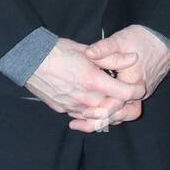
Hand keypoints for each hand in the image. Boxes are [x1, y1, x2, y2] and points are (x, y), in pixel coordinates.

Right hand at [25, 37, 143, 132]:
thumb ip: (112, 57)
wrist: (29, 60)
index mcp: (93, 81)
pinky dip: (92, 114)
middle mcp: (86, 98)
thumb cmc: (58, 51)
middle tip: (129, 97)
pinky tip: (93, 105)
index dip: (136, 90)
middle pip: (115, 110)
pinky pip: (83, 117)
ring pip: (100, 118)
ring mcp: (74, 107)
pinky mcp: (63, 110)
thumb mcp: (87, 51)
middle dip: (125, 105)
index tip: (139, 86)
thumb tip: (133, 58)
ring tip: (112, 101)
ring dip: (109, 111)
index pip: (125, 93)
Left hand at [70, 25, 169, 125]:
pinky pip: (125, 109)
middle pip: (120, 116)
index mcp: (132, 81)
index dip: (100, 110)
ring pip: (124, 115)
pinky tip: (97, 109)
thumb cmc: (141, 39)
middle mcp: (138, 93)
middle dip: (100, 121)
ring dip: (106, 118)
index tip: (84, 113)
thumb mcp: (121, 40)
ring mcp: (141, 95)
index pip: (117, 104)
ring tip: (84, 119)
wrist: (164, 41)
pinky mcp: (139, 94)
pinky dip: (112, 112)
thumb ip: (105, 48)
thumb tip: (89, 53)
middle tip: (79, 122)